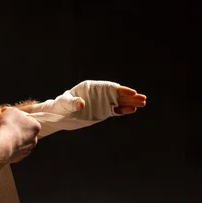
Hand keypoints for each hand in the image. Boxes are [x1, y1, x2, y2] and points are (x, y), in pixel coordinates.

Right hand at [0, 107, 40, 163]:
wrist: (2, 145)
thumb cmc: (8, 125)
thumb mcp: (10, 111)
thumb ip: (12, 110)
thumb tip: (7, 110)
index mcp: (36, 126)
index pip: (28, 120)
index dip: (18, 118)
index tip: (10, 118)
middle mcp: (34, 139)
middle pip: (24, 132)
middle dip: (16, 129)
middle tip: (5, 127)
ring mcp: (27, 150)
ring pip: (20, 142)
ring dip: (13, 139)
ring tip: (3, 136)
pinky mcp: (19, 158)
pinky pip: (14, 151)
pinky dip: (10, 148)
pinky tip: (3, 145)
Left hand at [32, 80, 146, 117]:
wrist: (58, 115)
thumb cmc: (60, 105)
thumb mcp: (65, 103)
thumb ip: (73, 102)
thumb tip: (80, 104)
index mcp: (92, 87)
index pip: (109, 87)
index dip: (120, 90)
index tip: (131, 92)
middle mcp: (99, 94)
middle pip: (117, 94)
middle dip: (129, 96)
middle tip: (142, 98)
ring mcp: (101, 103)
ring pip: (118, 102)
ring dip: (130, 103)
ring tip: (142, 103)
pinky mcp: (101, 112)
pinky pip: (114, 111)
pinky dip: (123, 111)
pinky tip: (132, 110)